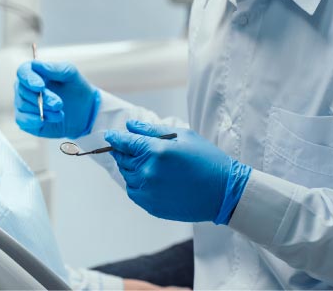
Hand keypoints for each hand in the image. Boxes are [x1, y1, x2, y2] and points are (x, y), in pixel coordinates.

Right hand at [14, 61, 99, 138]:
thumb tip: (35, 65)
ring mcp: (23, 104)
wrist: (83, 111)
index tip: (41, 87)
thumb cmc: (75, 87)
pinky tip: (45, 120)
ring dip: (42, 110)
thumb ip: (54, 68)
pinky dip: (34, 120)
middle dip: (42, 99)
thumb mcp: (70, 74)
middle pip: (24, 91)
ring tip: (59, 112)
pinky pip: (22, 120)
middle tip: (59, 104)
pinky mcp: (25, 120)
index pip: (23, 72)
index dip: (29, 79)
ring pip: (24, 106)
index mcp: (34, 72)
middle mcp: (25, 87)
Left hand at [104, 120, 251, 223]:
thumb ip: (152, 130)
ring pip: (127, 176)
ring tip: (147, 163)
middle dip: (124, 151)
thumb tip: (130, 125)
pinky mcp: (151, 206)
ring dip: (131, 167)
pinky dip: (136, 183)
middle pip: (123, 159)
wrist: (223, 192)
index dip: (115, 138)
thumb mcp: (183, 136)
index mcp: (156, 151)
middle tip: (131, 147)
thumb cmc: (206, 159)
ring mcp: (149, 191)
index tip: (110, 135)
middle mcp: (148, 172)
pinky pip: (134, 191)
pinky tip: (151, 177)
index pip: (125, 142)